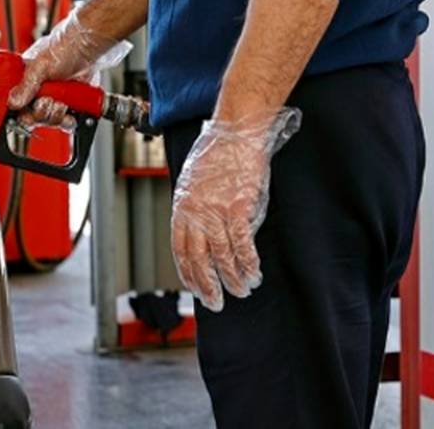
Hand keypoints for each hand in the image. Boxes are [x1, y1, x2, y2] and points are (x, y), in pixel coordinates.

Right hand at [7, 10, 129, 125]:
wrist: (90, 44)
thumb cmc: (64, 45)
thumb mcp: (40, 65)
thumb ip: (26, 85)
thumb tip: (13, 102)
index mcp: (26, 81)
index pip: (17, 106)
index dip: (22, 113)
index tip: (28, 114)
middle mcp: (40, 92)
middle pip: (34, 117)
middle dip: (41, 113)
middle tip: (47, 101)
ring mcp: (57, 98)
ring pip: (51, 121)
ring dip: (56, 116)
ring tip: (61, 102)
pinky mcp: (72, 103)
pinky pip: (68, 121)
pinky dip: (69, 119)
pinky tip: (70, 109)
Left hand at [171, 109, 300, 311]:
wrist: (236, 131)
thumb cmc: (218, 150)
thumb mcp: (194, 180)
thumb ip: (195, 206)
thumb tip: (201, 231)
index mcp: (182, 206)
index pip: (180, 249)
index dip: (188, 273)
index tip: (195, 287)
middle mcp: (195, 212)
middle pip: (199, 259)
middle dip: (208, 285)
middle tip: (216, 302)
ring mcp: (217, 211)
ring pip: (222, 256)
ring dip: (232, 279)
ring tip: (241, 290)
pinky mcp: (239, 208)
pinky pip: (242, 244)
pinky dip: (248, 263)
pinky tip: (254, 273)